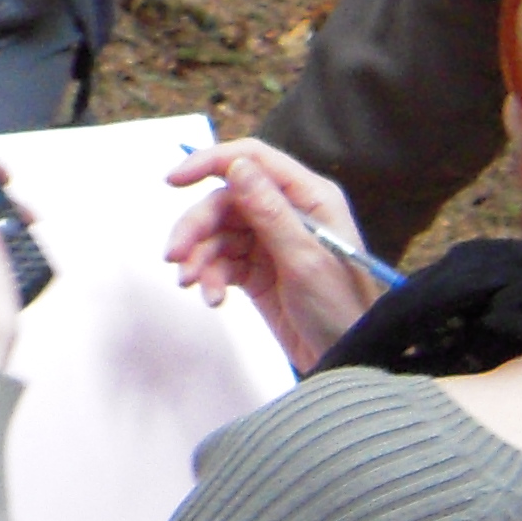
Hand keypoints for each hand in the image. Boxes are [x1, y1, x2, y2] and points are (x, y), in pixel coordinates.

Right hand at [164, 138, 382, 370]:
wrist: (348, 360)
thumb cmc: (340, 308)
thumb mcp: (304, 259)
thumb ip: (269, 211)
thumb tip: (236, 165)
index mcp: (308, 197)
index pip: (252, 160)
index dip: (210, 162)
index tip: (173, 180)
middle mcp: (287, 211)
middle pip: (226, 201)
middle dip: (196, 227)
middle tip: (173, 256)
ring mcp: (270, 241)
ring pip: (218, 233)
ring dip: (199, 257)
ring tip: (190, 284)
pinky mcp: (257, 270)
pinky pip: (222, 262)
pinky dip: (211, 277)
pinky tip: (213, 298)